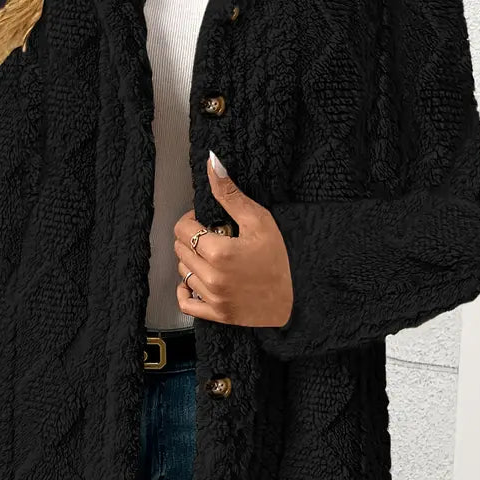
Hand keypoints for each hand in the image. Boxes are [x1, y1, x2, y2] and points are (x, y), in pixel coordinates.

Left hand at [174, 152, 293, 326]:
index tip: (206, 220)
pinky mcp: (217, 314)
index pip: (183, 229)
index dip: (191, 220)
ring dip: (192, 261)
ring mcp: (214, 298)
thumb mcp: (259, 220)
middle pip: (180, 249)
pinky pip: (186, 304)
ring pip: (183, 272)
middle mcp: (213, 277)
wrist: (299, 296)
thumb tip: (213, 165)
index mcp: (220, 252)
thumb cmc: (282, 258)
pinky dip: (185, 291)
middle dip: (191, 238)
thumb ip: (230, 194)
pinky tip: (195, 281)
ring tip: (212, 256)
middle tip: (212, 237)